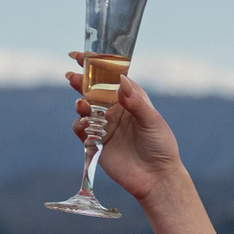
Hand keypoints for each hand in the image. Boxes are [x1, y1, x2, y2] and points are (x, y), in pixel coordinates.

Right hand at [62, 59, 184, 204]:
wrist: (156, 177)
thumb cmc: (160, 145)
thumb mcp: (152, 121)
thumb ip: (135, 102)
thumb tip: (120, 80)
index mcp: (131, 99)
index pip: (111, 77)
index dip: (96, 66)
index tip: (82, 56)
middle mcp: (116, 110)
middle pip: (94, 91)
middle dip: (81, 82)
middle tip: (72, 77)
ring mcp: (105, 126)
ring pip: (85, 109)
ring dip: (80, 104)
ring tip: (82, 105)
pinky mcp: (97, 143)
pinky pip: (82, 130)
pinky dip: (79, 124)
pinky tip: (84, 124)